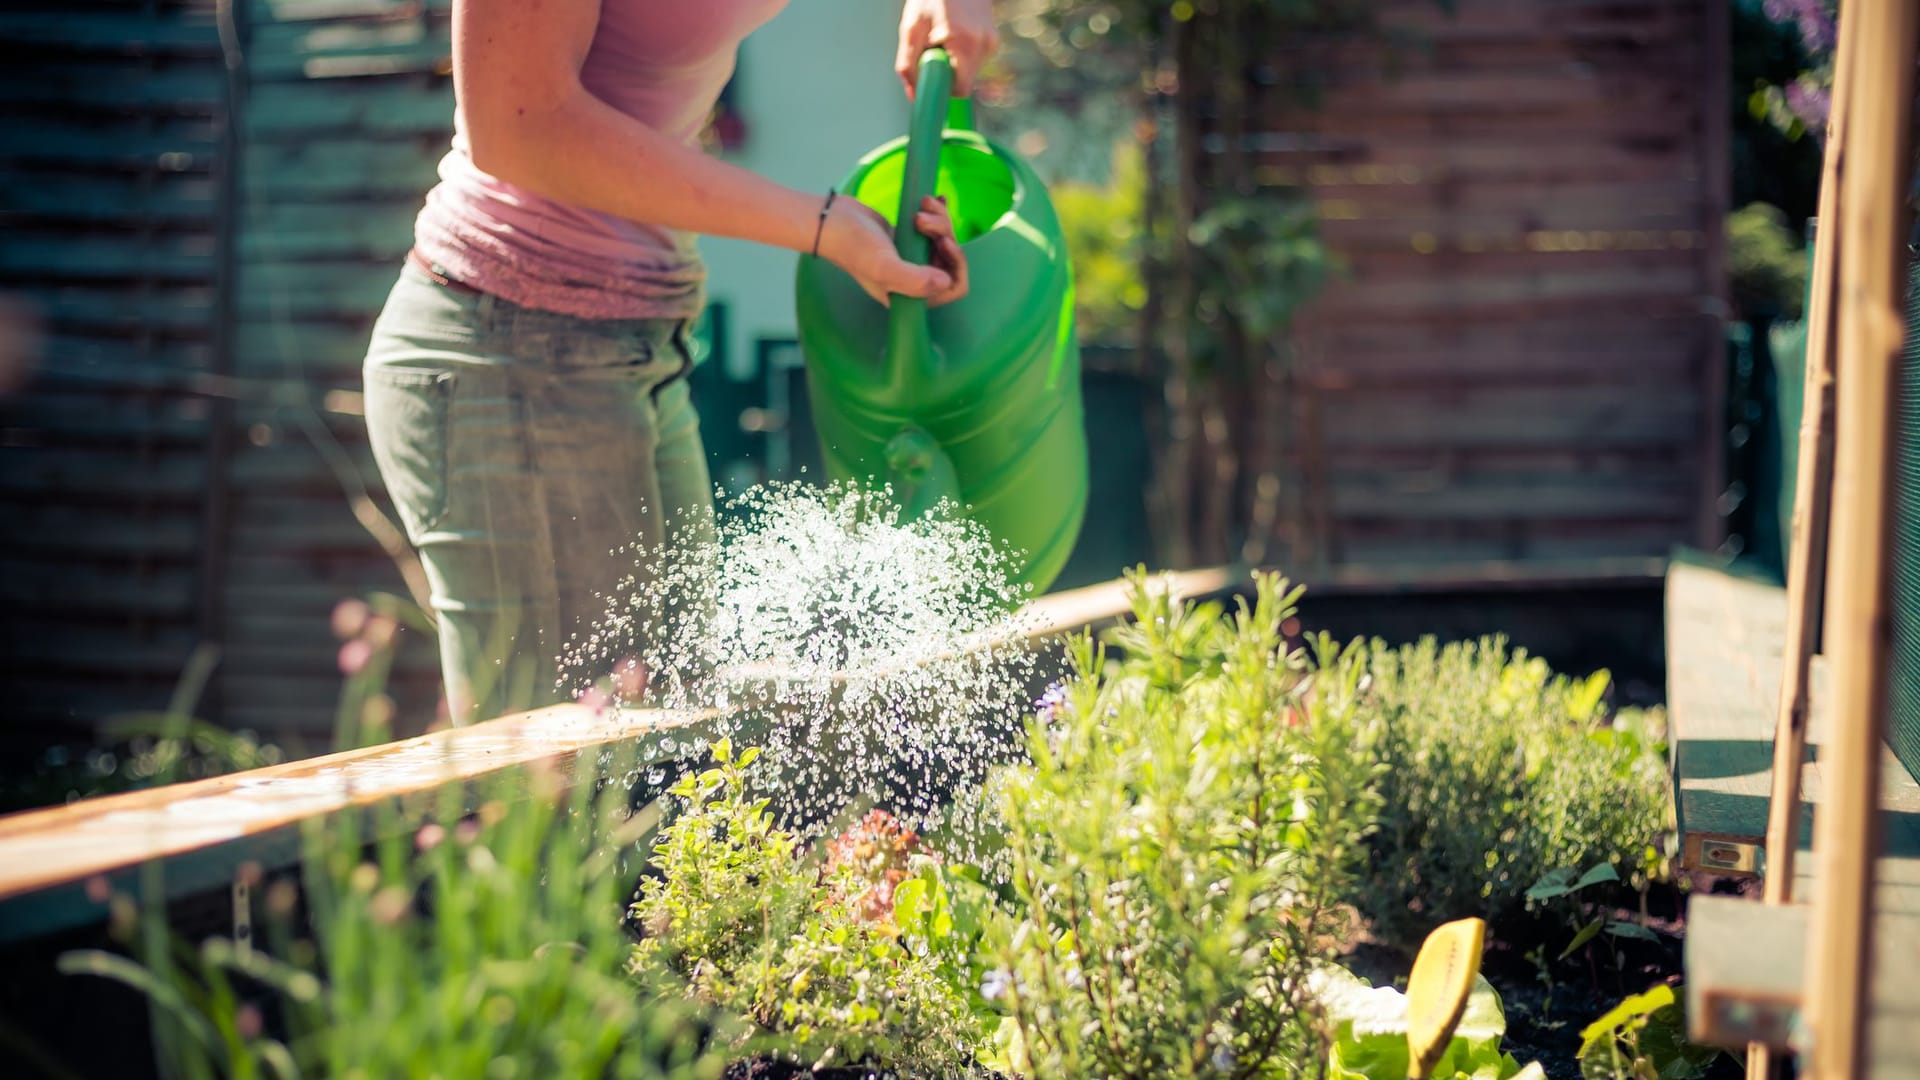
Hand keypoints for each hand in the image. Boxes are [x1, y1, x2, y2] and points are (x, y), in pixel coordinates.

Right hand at [819, 195, 968, 307]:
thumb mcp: (883, 266)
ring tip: (921, 206)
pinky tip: (936, 198)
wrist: (830, 219)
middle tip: (922, 220)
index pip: (952, 289)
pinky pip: (935, 227)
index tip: (943, 243)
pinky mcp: (908, 238)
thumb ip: (914, 280)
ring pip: (944, 239)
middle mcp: (913, 279)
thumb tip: (946, 282)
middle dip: (945, 234)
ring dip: (939, 219)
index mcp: (909, 294)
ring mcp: (911, 257)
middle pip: (951, 260)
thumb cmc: (852, 245)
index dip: (956, 265)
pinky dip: (938, 211)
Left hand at [897, 0, 996, 98]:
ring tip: (941, 36)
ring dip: (952, 63)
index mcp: (965, 44)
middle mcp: (984, 45)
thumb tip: (913, 95)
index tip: (931, 86)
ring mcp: (991, 42)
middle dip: (945, 75)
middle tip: (930, 51)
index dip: (944, 93)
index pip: (960, 91)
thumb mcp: (911, 28)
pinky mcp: (993, 39)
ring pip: (969, 71)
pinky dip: (960, 54)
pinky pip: (974, 59)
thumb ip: (908, 65)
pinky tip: (952, 32)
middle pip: (964, 82)